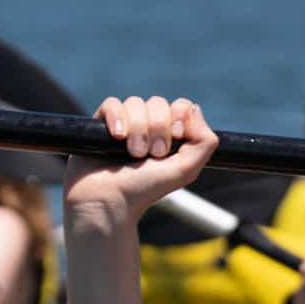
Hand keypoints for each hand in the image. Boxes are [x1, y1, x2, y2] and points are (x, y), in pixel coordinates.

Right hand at [64, 97, 216, 226]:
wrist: (110, 201)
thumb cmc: (146, 189)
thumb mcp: (186, 170)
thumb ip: (204, 142)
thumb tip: (194, 109)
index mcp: (170, 135)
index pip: (180, 106)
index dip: (179, 117)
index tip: (175, 137)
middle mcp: (148, 127)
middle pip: (158, 103)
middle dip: (158, 128)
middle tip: (152, 154)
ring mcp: (124, 124)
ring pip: (135, 102)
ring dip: (138, 129)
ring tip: (133, 154)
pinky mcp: (100, 124)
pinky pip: (112, 104)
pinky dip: (117, 117)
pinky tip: (117, 136)